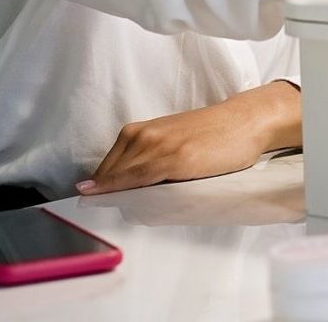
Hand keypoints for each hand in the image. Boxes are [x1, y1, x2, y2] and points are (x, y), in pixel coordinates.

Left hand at [77, 80, 301, 195]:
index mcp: (141, 131)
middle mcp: (144, 135)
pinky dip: (117, 188)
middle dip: (98, 191)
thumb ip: (150, 160)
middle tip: (90, 205)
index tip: (83, 200)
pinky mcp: (173, 158)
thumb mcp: (174, 143)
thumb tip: (127, 190)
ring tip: (96, 206)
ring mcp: (158, 146)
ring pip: (119, 176)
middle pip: (108, 172)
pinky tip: (104, 195)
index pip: (107, 166)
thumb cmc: (214, 134)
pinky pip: (137, 177)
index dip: (96, 186)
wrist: (244, 121)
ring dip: (105, 193)